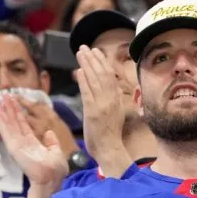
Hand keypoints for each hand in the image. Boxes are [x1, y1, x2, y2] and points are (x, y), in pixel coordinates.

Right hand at [0, 95, 68, 186]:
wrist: (52, 179)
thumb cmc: (55, 169)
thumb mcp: (55, 151)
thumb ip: (51, 142)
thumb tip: (49, 132)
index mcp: (32, 142)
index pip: (23, 124)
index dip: (18, 112)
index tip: (13, 102)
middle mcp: (22, 142)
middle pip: (14, 122)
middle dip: (8, 108)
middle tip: (2, 96)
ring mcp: (17, 144)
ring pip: (9, 125)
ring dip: (2, 112)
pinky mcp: (15, 148)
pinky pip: (7, 133)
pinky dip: (2, 123)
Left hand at [75, 46, 130, 175]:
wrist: (110, 150)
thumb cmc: (109, 136)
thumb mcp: (114, 115)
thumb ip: (108, 101)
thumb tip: (102, 90)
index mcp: (117, 100)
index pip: (110, 76)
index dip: (103, 62)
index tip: (96, 52)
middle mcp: (111, 100)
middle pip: (103, 74)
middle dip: (94, 59)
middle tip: (85, 47)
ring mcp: (102, 106)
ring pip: (96, 80)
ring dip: (87, 65)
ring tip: (80, 53)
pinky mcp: (93, 113)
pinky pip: (88, 93)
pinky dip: (84, 81)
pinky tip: (79, 71)